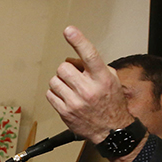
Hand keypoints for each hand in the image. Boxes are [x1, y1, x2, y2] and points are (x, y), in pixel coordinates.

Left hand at [45, 28, 133, 144]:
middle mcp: (88, 90)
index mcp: (102, 78)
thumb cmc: (111, 103)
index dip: (78, 40)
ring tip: (71, 89)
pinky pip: (50, 94)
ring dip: (61, 82)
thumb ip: (94, 66)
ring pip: (54, 80)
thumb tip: (73, 58)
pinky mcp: (65, 112)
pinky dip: (56, 94)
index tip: (69, 31)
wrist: (111, 131)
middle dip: (68, 70)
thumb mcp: (111, 79)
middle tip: (75, 78)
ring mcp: (75, 102)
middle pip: (64, 67)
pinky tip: (66, 98)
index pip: (89, 55)